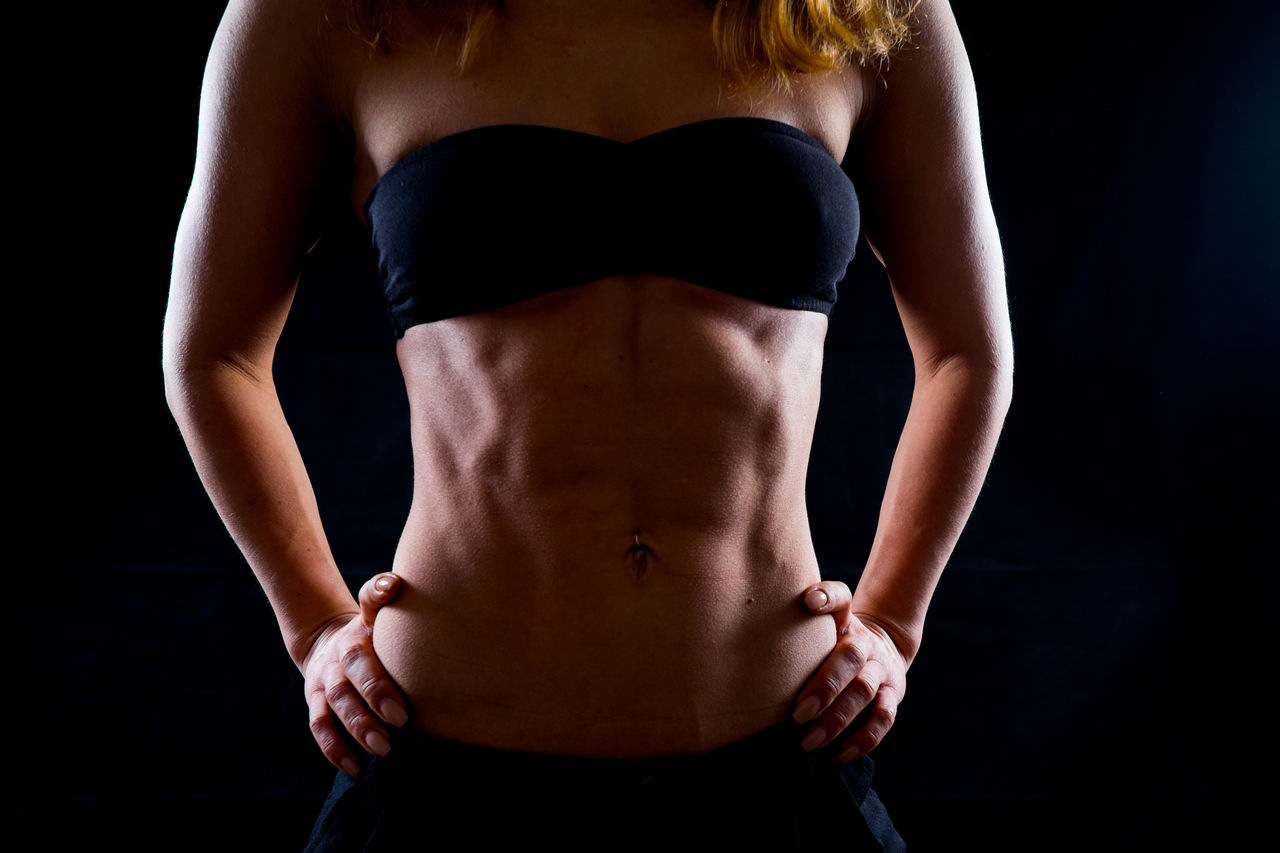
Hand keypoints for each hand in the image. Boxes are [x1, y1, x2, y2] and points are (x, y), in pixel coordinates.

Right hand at [300, 572, 409, 775]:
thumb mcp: (374, 610)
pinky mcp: (315, 704)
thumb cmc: (370, 628)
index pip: (362, 660)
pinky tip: (355, 769)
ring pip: (332, 711)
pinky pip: (319, 730)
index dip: (378, 685)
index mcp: (354, 641)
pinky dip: (334, 751)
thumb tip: (392, 583)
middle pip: (347, 688)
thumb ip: (380, 595)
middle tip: (398, 728)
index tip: (403, 710)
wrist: (331, 638)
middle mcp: (336, 664)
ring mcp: (323, 686)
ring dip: (354, 731)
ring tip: (382, 751)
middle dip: (370, 710)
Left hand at [792, 580, 908, 761]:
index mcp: (845, 621)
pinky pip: (885, 717)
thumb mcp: (820, 628)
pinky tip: (842, 754)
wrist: (884, 648)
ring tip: (810, 741)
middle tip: (797, 714)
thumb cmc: (834, 642)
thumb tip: (744, 643)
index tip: (809, 602)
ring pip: (865, 691)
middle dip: (825, 687)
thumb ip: (794, 629)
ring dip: (838, 718)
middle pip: (850, 657)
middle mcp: (865, 643)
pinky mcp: (893, 694)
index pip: (841, 598)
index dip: (827, 596)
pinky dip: (865, 738)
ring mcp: (881, 669)